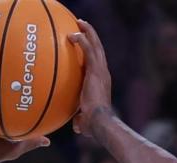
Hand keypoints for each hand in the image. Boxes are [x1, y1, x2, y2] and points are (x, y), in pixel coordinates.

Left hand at [69, 19, 113, 136]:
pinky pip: (88, 51)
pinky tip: (73, 34)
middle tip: (82, 25)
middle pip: (98, 49)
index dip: (93, 51)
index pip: (98, 62)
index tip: (85, 43)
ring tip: (80, 22)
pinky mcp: (96, 71)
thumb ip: (82, 120)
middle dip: (91, 36)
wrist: (100, 122)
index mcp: (102, 81)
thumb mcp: (87, 120)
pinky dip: (82, 41)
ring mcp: (101, 71)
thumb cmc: (94, 124)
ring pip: (95, 46)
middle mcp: (104, 73)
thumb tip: (77, 126)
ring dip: (88, 32)